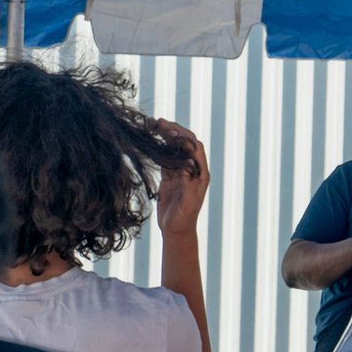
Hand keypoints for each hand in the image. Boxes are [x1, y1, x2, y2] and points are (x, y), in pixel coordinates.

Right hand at [156, 121, 208, 236]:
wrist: (176, 230)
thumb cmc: (184, 219)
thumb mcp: (189, 204)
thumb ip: (189, 186)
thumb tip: (187, 167)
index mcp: (201, 174)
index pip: (195, 149)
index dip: (185, 137)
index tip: (171, 130)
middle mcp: (193, 170)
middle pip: (185, 144)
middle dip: (174, 131)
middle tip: (160, 122)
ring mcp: (181, 172)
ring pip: (174, 148)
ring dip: (166, 136)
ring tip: (154, 124)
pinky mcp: (170, 176)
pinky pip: (165, 157)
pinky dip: (159, 147)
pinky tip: (150, 138)